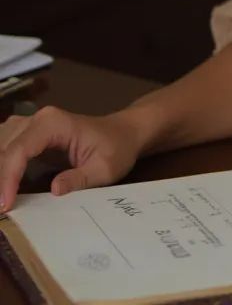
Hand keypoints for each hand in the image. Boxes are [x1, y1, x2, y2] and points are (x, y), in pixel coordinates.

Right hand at [0, 106, 143, 211]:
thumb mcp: (105, 169)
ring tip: (4, 199)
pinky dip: (2, 167)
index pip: (19, 150)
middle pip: (4, 149)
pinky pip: (5, 149)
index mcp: (54, 123)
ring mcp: (31, 124)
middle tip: (3, 207)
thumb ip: (80, 179)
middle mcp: (38, 119)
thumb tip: (54, 190)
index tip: (5, 206)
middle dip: (0, 178)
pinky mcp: (28, 135)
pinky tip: (5, 187)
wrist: (124, 133)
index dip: (8, 178)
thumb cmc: (117, 149)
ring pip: (0, 147)